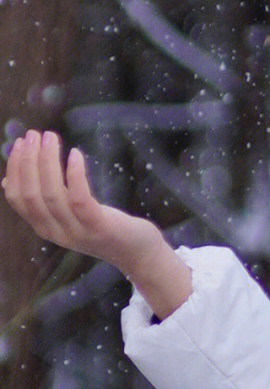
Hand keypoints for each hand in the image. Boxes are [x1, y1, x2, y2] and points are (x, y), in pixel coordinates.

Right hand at [2, 131, 160, 273]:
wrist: (138, 253)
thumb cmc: (103, 226)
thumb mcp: (67, 214)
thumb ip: (43, 200)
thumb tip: (7, 182)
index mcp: (44, 227)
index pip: (18, 199)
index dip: (15, 170)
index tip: (18, 144)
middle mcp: (55, 231)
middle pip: (31, 195)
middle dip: (28, 161)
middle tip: (32, 134)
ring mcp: (76, 231)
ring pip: (52, 194)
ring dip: (48, 162)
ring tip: (49, 137)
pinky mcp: (98, 227)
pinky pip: (79, 199)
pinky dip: (75, 175)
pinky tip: (75, 153)